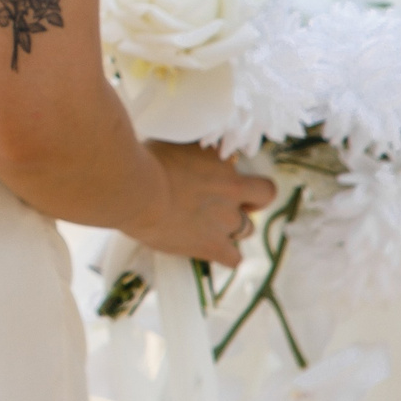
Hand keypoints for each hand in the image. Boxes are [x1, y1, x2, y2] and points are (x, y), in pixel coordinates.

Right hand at [119, 142, 275, 267]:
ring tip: (209, 228)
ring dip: (234, 227)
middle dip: (252, 199)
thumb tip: (183, 149)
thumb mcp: (167, 142)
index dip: (232, 167)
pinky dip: (225, 255)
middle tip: (230, 202)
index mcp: (219, 159)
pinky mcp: (213, 245)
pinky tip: (210, 250)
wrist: (136, 191)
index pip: (239, 161)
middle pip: (264, 193)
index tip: (219, 174)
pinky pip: (234, 258)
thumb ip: (184, 149)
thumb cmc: (143, 162)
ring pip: (248, 228)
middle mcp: (230, 187)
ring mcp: (225, 218)